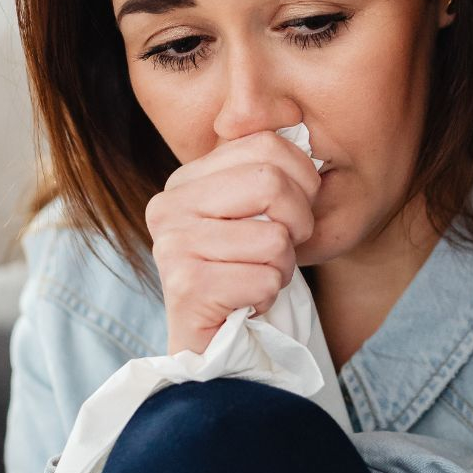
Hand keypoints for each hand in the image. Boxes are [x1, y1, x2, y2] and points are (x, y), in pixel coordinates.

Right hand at [145, 131, 320, 353]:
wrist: (219, 347)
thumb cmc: (246, 274)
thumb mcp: (257, 213)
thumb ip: (268, 171)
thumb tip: (300, 125)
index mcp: (187, 179)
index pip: (266, 144)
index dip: (303, 179)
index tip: (295, 211)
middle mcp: (169, 206)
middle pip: (272, 182)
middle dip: (298, 222)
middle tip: (282, 248)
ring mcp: (172, 246)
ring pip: (274, 236)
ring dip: (283, 266)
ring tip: (257, 277)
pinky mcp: (186, 287)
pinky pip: (266, 277)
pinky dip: (270, 294)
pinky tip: (246, 301)